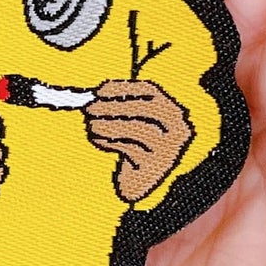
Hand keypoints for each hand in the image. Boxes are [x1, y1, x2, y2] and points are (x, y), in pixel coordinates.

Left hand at [83, 79, 192, 201]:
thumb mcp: (135, 120)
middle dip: (113, 106)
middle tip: (90, 108)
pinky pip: (128, 149)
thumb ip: (118, 105)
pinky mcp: (153, 167)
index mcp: (172, 109)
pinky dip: (109, 142)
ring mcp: (168, 149)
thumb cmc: (138, 141)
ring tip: (92, 125)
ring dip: (108, 125)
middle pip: (145, 109)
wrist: (148, 177)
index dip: (123, 88)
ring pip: (136, 130)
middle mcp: (176, 128)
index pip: (149, 90)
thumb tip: (91, 96)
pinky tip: (99, 139)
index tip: (100, 91)